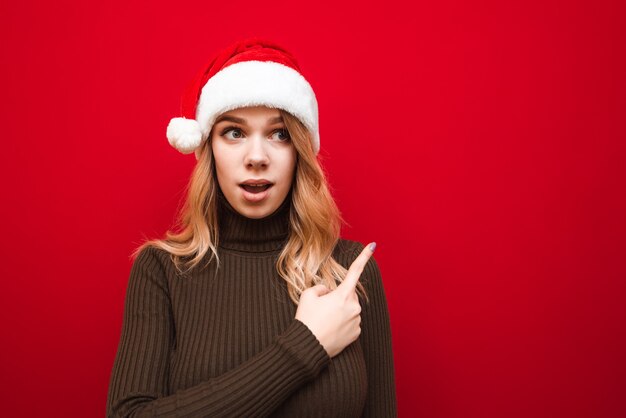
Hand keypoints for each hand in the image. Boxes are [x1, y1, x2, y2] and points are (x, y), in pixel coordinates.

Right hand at [295, 242, 375, 357]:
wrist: (308, 347)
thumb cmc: (307, 320)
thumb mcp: (307, 296)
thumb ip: (320, 288)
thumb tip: (328, 291)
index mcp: (342, 295)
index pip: (355, 271)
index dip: (364, 257)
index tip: (373, 246)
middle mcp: (353, 307)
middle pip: (348, 295)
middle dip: (338, 297)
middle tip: (322, 308)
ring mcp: (356, 321)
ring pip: (350, 310)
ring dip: (340, 312)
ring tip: (324, 321)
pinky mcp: (356, 334)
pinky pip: (351, 323)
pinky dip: (343, 324)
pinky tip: (331, 329)